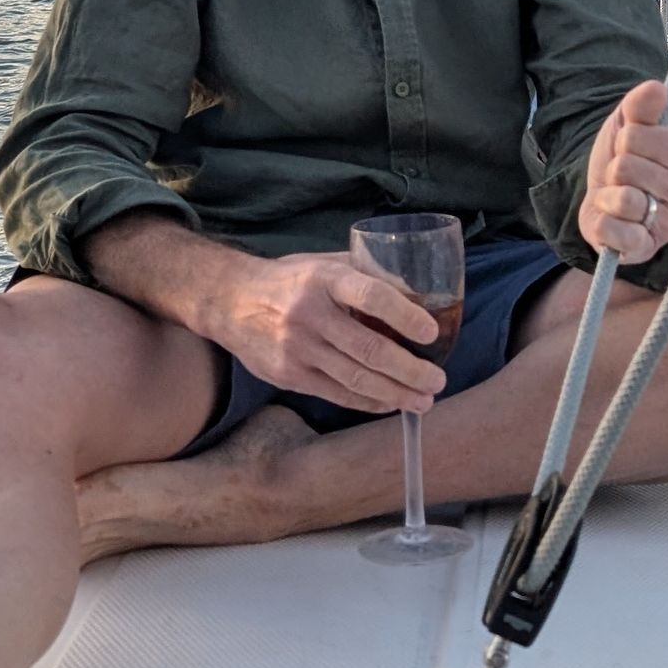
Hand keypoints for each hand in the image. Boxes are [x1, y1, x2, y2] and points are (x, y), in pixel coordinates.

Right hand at [204, 250, 445, 413]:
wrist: (229, 301)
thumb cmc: (290, 280)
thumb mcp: (325, 263)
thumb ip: (366, 273)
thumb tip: (417, 290)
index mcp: (324, 279)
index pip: (370, 296)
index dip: (404, 315)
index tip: (432, 332)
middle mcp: (309, 314)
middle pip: (367, 348)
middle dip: (408, 369)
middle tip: (437, 380)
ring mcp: (297, 349)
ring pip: (354, 379)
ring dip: (395, 394)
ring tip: (424, 401)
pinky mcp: (288, 375)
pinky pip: (336, 394)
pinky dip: (368, 402)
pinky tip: (391, 404)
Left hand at [584, 79, 667, 265]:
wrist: (603, 200)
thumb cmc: (624, 164)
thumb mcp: (627, 127)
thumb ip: (641, 106)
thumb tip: (656, 88)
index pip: (639, 136)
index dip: (625, 140)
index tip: (631, 149)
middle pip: (626, 166)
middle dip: (615, 170)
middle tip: (624, 178)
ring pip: (622, 198)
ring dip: (608, 195)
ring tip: (618, 198)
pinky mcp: (646, 249)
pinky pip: (613, 231)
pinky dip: (603, 223)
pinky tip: (613, 220)